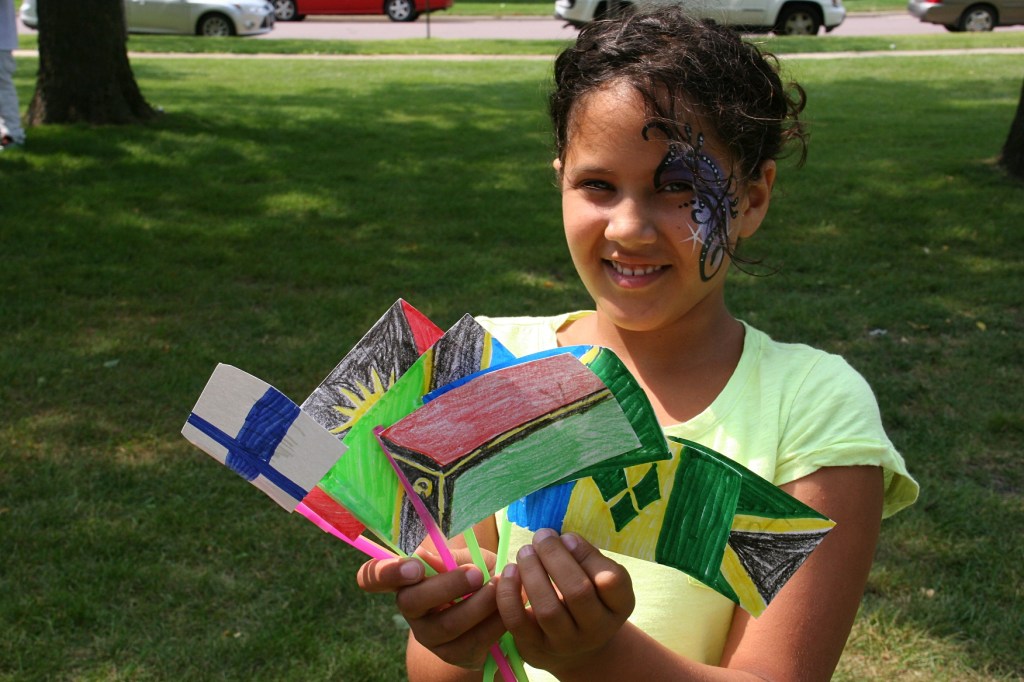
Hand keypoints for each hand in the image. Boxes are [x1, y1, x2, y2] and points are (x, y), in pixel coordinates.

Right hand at [357, 548, 507, 669]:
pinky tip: (507, 606)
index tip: (414, 567)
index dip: (385, 573)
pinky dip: (494, 622)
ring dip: (478, 604)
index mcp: (406, 578)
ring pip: (447, 625)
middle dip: (446, 586)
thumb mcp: (469, 558)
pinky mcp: (453, 655)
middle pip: (411, 601)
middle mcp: (410, 609)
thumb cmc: (477, 575)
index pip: (372, 577)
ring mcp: (428, 635)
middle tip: (476, 573)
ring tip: (499, 587)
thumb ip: (453, 557)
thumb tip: (426, 557)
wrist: (499, 609)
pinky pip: (473, 641)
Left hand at [495, 529, 634, 675]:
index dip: (586, 554)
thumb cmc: (586, 596)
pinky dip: (509, 593)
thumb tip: (558, 538)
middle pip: (578, 592)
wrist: (574, 646)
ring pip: (548, 609)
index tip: (567, 537)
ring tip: (525, 551)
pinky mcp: (536, 647)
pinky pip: (518, 622)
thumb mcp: (596, 577)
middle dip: (554, 557)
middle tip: (541, 536)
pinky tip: (510, 571)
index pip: (612, 580)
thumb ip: (584, 557)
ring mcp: (567, 642)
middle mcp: (598, 629)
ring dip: (532, 572)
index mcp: (619, 605)